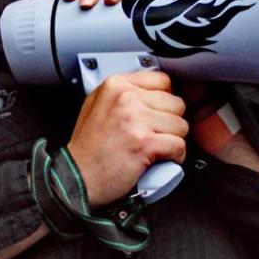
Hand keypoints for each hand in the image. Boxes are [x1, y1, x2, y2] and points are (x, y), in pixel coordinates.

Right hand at [66, 71, 187, 208]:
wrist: (77, 178)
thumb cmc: (88, 147)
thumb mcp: (97, 105)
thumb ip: (124, 93)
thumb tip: (157, 90)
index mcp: (115, 85)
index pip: (162, 80)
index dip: (165, 100)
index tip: (159, 113)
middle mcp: (125, 97)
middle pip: (175, 103)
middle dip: (170, 122)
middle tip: (155, 135)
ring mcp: (135, 118)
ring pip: (181, 124)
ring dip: (173, 140)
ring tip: (155, 147)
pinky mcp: (144, 142)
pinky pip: (179, 145)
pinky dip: (175, 156)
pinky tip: (160, 159)